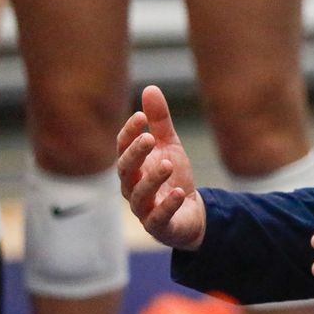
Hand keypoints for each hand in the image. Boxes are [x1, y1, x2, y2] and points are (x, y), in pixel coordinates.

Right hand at [116, 85, 205, 250]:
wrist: (190, 213)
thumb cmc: (173, 177)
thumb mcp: (169, 145)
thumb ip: (159, 121)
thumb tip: (150, 87)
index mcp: (132, 166)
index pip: (123, 147)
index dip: (129, 132)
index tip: (140, 116)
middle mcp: (132, 187)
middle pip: (125, 170)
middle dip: (135, 154)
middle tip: (148, 138)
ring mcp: (143, 208)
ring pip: (139, 195)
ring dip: (152, 179)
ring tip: (168, 164)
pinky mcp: (159, 226)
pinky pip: (158, 218)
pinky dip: (167, 205)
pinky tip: (178, 192)